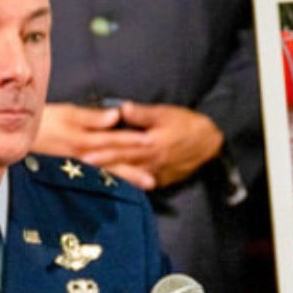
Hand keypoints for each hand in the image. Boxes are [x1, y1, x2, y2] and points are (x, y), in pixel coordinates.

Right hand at [33, 103, 155, 188]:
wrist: (19, 139)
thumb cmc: (44, 121)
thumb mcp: (67, 113)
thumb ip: (92, 117)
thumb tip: (116, 116)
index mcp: (85, 140)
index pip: (113, 140)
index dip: (133, 140)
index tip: (152, 141)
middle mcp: (84, 157)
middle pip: (114, 163)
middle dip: (134, 171)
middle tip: (153, 180)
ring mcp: (79, 167)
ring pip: (107, 175)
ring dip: (127, 181)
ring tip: (146, 186)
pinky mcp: (74, 173)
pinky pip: (97, 180)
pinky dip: (112, 184)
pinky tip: (125, 188)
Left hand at [78, 102, 222, 188]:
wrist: (211, 144)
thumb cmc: (188, 124)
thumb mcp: (166, 113)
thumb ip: (143, 114)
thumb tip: (121, 109)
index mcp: (150, 142)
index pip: (122, 147)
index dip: (102, 151)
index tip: (85, 153)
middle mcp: (152, 160)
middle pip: (123, 163)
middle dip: (102, 165)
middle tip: (82, 167)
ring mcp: (157, 172)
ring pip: (131, 174)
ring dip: (114, 175)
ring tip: (96, 177)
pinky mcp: (163, 179)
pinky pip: (143, 182)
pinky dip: (130, 183)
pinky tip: (120, 183)